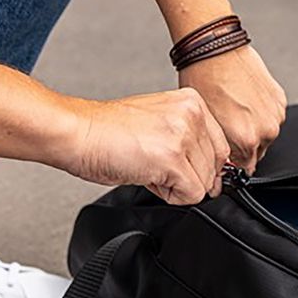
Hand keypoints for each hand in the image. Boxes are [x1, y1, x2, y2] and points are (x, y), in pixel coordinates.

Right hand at [66, 88, 230, 204]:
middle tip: (155, 164)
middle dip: (187, 176)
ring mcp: (183, 136)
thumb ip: (191, 140)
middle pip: (214, 168)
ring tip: (148, 167)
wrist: (76, 133)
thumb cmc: (109, 131)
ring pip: (204, 184)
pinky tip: (147, 176)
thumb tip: (214, 174)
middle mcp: (191, 114)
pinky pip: (191, 195)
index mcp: (191, 101)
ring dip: (176, 185)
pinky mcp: (173, 160)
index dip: (201, 166)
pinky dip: (169, 196)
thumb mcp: (161, 122)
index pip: (220, 148)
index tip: (180, 167)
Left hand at [179, 45, 286, 173]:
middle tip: (227, 128)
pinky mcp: (280, 100)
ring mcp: (276, 114)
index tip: (226, 156)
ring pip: (265, 135)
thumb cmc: (204, 78)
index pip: (244, 169)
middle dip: (243, 146)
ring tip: (235, 110)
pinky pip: (271, 117)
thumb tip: (224, 157)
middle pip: (257, 153)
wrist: (215, 48)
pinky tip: (244, 100)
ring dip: (253, 128)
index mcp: (247, 140)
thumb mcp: (205, 123)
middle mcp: (266, 130)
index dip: (232, 164)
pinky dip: (260, 113)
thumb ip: (220, 147)